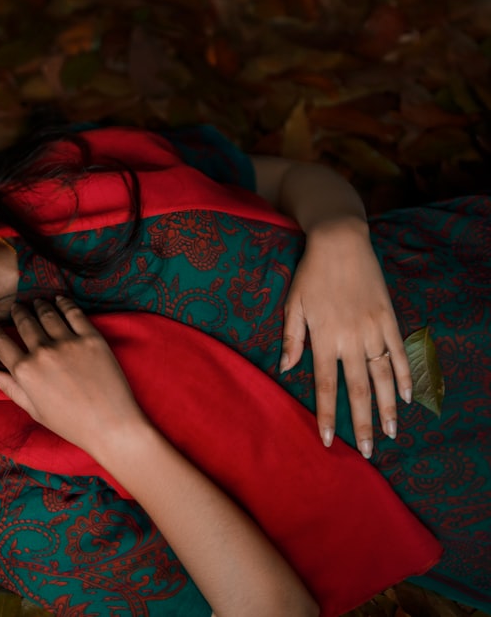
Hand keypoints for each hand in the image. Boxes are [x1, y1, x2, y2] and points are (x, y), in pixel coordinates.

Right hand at [0, 297, 147, 456]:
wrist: (110, 425)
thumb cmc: (70, 424)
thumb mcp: (34, 410)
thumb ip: (11, 388)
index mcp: (25, 372)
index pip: (0, 343)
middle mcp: (43, 352)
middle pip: (24, 323)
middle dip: (18, 313)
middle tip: (16, 308)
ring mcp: (68, 343)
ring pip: (47, 314)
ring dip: (39, 306)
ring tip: (37, 303)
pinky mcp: (91, 338)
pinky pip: (73, 313)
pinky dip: (64, 303)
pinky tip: (60, 300)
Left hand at [280, 218, 411, 457]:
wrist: (341, 243)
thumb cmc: (311, 274)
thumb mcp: (292, 304)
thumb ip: (292, 338)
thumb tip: (287, 367)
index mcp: (323, 338)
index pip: (325, 386)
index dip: (328, 415)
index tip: (330, 440)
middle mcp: (350, 339)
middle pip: (358, 390)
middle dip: (363, 423)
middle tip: (371, 451)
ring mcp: (373, 330)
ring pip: (383, 377)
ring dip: (387, 408)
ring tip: (392, 432)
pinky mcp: (389, 319)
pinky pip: (399, 353)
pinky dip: (405, 376)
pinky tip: (408, 397)